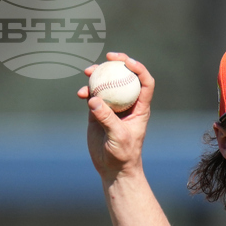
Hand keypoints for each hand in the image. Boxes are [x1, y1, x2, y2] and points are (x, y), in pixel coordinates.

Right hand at [77, 52, 154, 181]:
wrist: (113, 168)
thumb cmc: (123, 154)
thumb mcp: (118, 136)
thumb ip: (107, 118)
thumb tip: (94, 99)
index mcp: (140, 108)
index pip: (145, 83)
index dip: (139, 69)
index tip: (127, 62)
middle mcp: (128, 104)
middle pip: (125, 77)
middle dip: (117, 64)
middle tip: (107, 57)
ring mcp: (113, 107)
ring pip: (107, 84)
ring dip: (98, 75)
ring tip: (87, 72)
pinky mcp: (99, 112)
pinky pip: (93, 95)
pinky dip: (87, 91)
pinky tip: (80, 94)